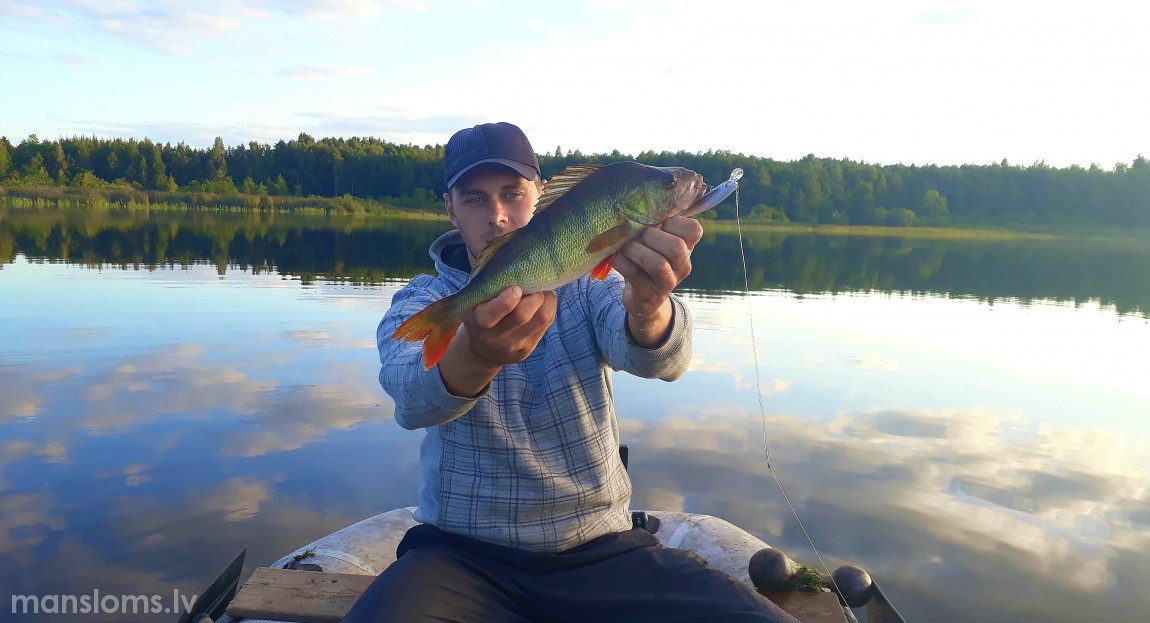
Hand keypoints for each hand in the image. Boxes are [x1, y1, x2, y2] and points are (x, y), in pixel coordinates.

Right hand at [462, 286, 556, 365]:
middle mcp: (494, 337)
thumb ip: (488, 280)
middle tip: (531, 284)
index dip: (506, 300)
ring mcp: (513, 346)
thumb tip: (513, 246)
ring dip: (545, 297)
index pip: (490, 314)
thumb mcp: (475, 297)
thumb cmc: (480, 309)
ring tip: (538, 289)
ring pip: (541, 317)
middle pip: (522, 315)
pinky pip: (548, 322)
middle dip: (532, 294)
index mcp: (477, 321)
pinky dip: (549, 305)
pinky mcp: (528, 349)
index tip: (515, 288)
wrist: (483, 349)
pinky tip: (541, 299)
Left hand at [611, 216, 702, 345]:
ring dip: (636, 251)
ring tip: (627, 248)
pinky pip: (634, 273)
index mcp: (688, 247)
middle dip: (651, 237)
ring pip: (658, 264)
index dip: (673, 222)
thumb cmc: (649, 257)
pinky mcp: (648, 294)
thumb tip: (643, 195)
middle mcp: (683, 266)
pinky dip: (621, 261)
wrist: (643, 296)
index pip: (694, 229)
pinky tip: (618, 258)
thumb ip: (658, 219)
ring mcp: (668, 283)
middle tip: (639, 236)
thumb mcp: (659, 238)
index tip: (658, 223)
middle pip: (676, 248)